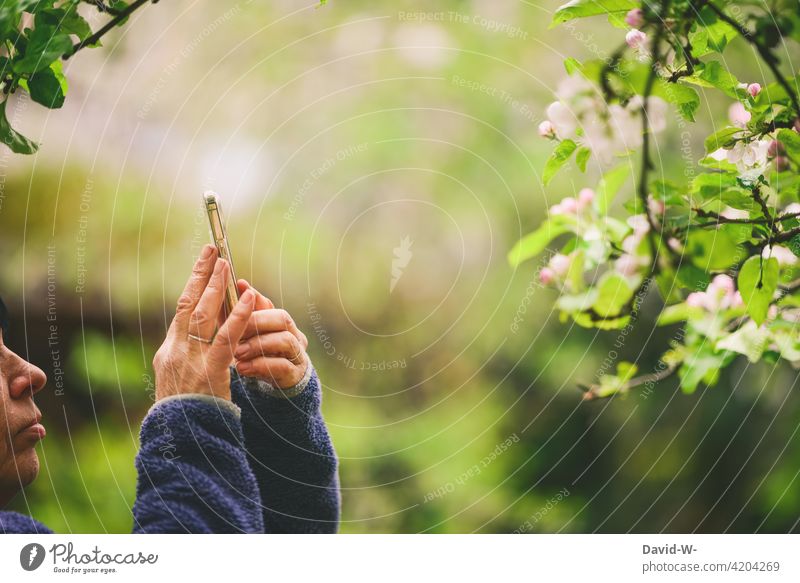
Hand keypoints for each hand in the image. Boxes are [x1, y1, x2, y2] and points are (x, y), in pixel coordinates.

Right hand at [153, 245, 255, 401]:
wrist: (179, 441)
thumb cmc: (185, 414)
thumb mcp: (181, 380)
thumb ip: (191, 356)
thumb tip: (205, 332)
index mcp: (169, 352)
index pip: (182, 310)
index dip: (193, 283)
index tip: (203, 262)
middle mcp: (176, 351)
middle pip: (189, 304)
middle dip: (202, 274)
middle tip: (213, 250)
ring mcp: (191, 361)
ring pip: (203, 315)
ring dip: (216, 287)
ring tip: (226, 264)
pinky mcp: (210, 373)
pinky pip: (225, 339)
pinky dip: (238, 317)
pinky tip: (248, 301)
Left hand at [233, 279, 309, 388]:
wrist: (275, 387)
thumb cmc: (259, 356)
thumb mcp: (247, 334)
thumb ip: (241, 313)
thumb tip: (240, 283)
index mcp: (280, 322)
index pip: (268, 304)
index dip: (252, 299)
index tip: (237, 294)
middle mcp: (294, 335)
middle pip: (282, 318)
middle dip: (256, 322)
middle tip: (234, 330)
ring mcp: (297, 354)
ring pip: (285, 340)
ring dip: (258, 345)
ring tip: (236, 352)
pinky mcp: (295, 374)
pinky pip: (282, 366)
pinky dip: (261, 365)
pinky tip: (243, 368)